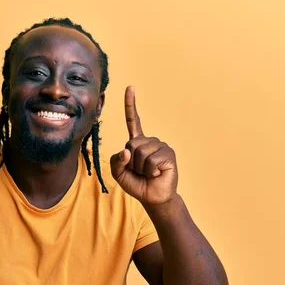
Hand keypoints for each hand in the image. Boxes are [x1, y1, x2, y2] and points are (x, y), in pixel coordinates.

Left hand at [110, 86, 177, 205]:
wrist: (153, 197)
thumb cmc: (136, 184)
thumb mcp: (119, 173)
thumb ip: (116, 161)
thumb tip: (127, 151)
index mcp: (137, 142)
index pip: (133, 120)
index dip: (131, 104)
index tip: (130, 87)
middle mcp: (150, 141)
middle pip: (131, 145)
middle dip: (132, 163)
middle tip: (140, 171)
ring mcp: (161, 146)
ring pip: (141, 153)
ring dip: (141, 168)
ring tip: (149, 173)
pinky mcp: (169, 154)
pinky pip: (152, 160)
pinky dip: (150, 171)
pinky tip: (157, 174)